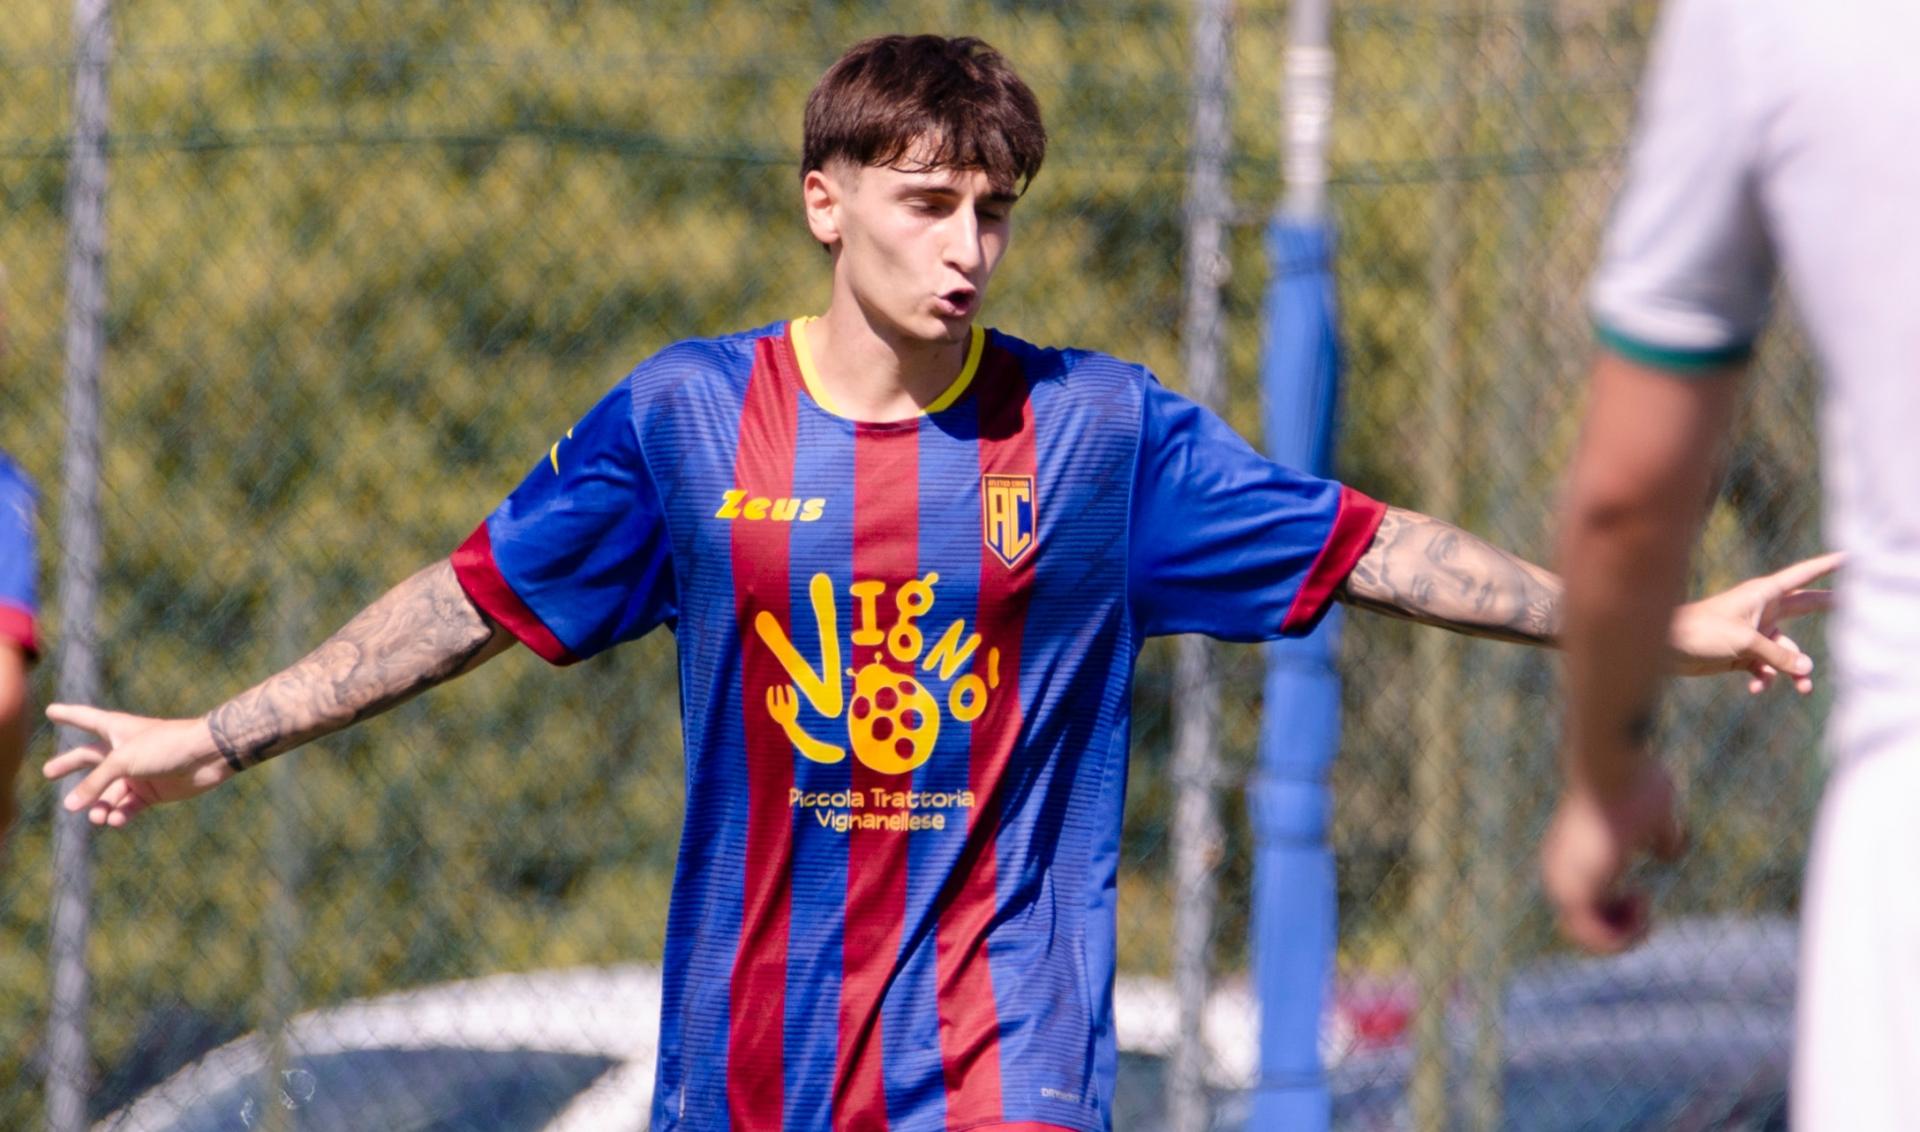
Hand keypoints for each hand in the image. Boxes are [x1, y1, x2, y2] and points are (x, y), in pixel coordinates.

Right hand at [41, 703, 233, 827]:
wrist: (207, 757)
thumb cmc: (165, 747)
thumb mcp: (122, 762)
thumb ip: (94, 783)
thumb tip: (69, 806)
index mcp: (117, 730)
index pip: (86, 719)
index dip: (68, 715)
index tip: (51, 710)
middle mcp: (125, 750)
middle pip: (90, 759)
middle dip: (70, 765)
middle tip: (47, 772)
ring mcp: (139, 771)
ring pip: (109, 791)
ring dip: (100, 805)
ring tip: (97, 817)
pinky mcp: (153, 791)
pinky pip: (128, 805)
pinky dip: (120, 813)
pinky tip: (115, 820)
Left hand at [1541, 762, 1683, 952]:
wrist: (1610, 762)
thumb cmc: (1632, 780)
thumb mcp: (1655, 816)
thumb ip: (1660, 837)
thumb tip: (1670, 850)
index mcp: (1571, 862)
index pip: (1587, 914)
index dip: (1618, 919)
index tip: (1641, 897)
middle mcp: (1560, 875)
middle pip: (1588, 933)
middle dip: (1624, 931)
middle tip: (1643, 903)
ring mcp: (1565, 884)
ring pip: (1592, 939)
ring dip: (1627, 934)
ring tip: (1641, 903)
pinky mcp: (1578, 889)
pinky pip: (1598, 938)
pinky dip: (1627, 934)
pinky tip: (1640, 900)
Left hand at [1666, 552, 1841, 689]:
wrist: (1667, 648)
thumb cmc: (1702, 632)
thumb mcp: (1746, 642)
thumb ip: (1778, 655)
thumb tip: (1807, 669)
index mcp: (1763, 594)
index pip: (1802, 576)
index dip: (1825, 566)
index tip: (1848, 556)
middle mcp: (1761, 610)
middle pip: (1803, 606)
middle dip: (1825, 607)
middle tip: (1855, 604)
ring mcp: (1753, 631)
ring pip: (1786, 649)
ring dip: (1793, 669)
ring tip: (1802, 688)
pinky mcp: (1742, 652)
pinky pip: (1766, 665)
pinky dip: (1765, 677)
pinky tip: (1756, 686)